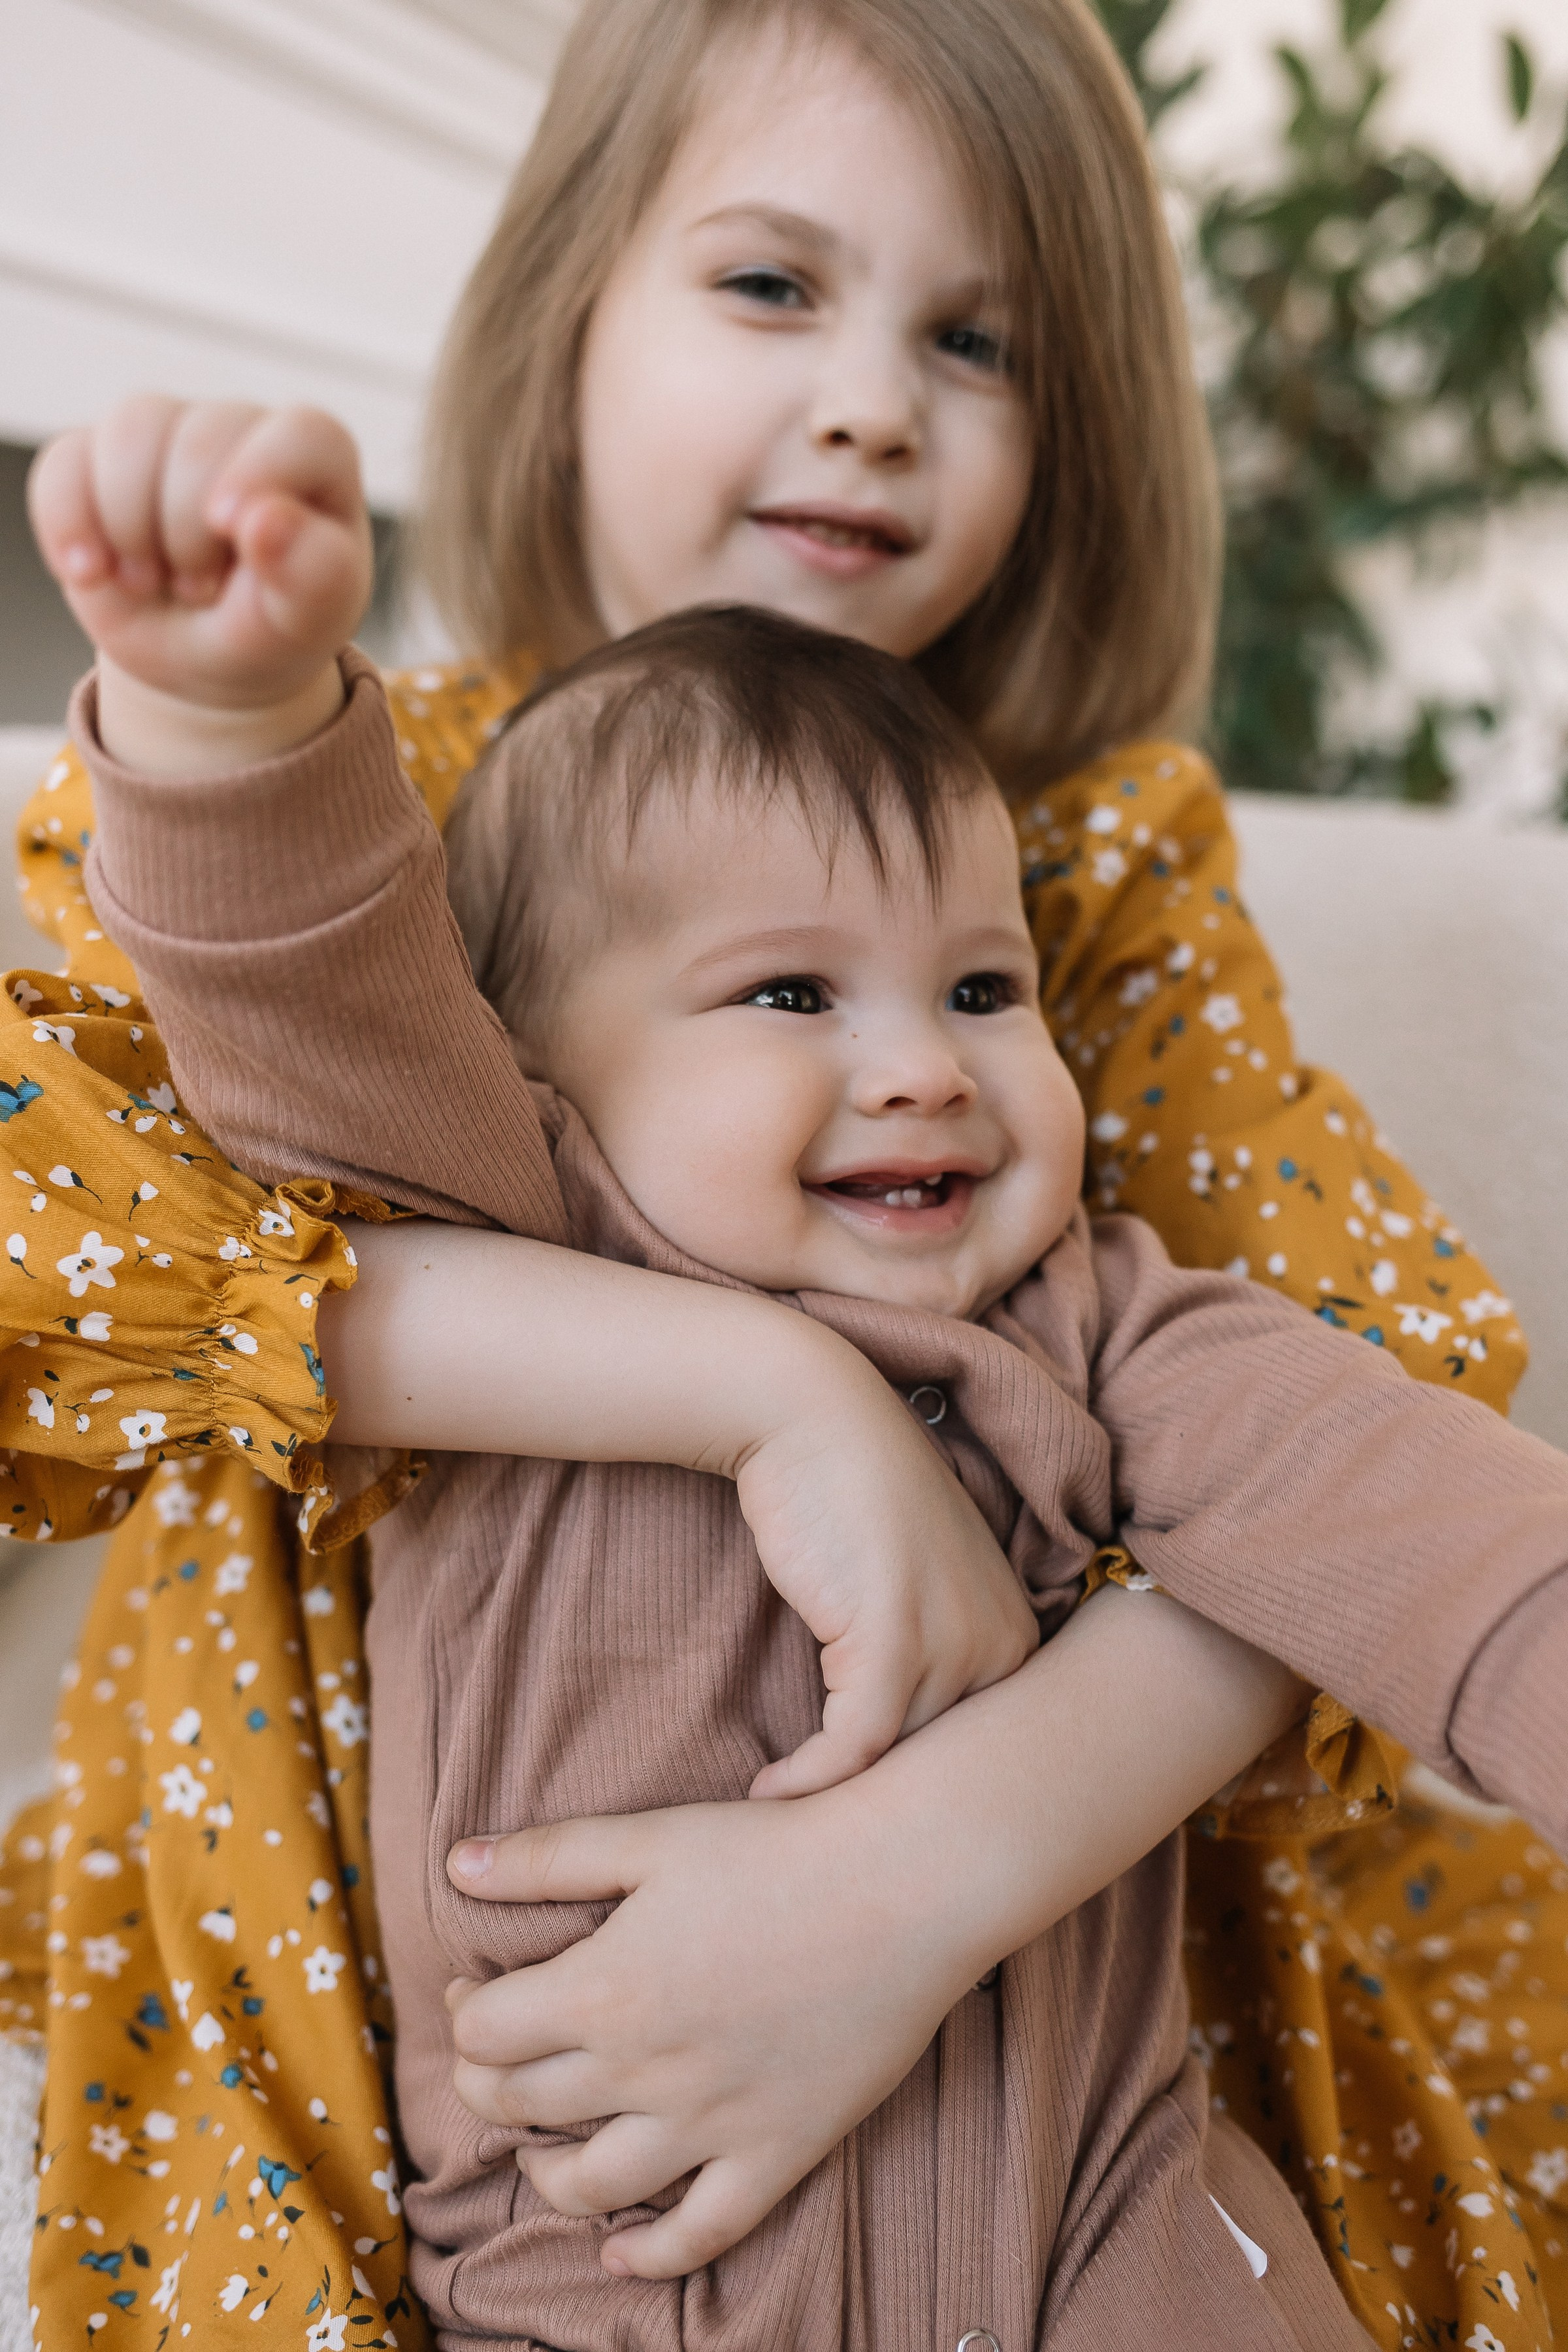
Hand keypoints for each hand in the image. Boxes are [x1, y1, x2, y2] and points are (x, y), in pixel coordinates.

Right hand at [28, 394, 372, 772]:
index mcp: (316, 459)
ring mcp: (164, 433)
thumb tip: (267, 520)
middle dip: (187, 533)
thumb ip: (312, 574)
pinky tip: (92, 573)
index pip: (299, 435)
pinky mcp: (95, 457)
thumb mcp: (306, 622)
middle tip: (200, 590)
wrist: (206, 660)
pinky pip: (64, 466)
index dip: (258, 478)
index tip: (232, 535)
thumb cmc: (272, 630)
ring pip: (129, 435)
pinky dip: (69, 527)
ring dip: (130, 528)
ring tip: (150, 582)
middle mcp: (240, 429)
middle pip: (197, 439)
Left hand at [442, 1591, 1306, 2278]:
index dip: (462, 2012)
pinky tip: (620, 2248)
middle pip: (519, 2107)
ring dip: (544, 2171)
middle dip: (488, 2087)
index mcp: (602, 1991)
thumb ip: (548, 1859)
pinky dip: (647, 2255)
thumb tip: (456, 1865)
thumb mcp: (652, 1837)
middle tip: (499, 2056)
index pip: (484, 2034)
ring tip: (542, 2144)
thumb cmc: (777, 1849)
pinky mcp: (774, 2155)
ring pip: (587, 2185)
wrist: (905, 1887)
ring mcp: (709, 2125)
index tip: (471, 1987)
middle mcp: (642, 2072)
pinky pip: (698, 2236)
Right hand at [731, 1360, 1038, 1797]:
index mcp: (1016, 1636)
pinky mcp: (892, 1642)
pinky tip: (767, 1792)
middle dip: (888, 1821)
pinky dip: (807, 1781)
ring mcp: (954, 1644)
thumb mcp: (906, 1588)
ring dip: (840, 1808)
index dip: (920, 1803)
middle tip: (827, 1858)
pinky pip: (854, 1747)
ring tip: (788, 1831)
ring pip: (899, 1769)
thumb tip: (891, 1750)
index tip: (866, 1836)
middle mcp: (1002, 1643)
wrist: (811, 1415)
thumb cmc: (848, 1497)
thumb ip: (920, 1660)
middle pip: (944, 1773)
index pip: (980, 1757)